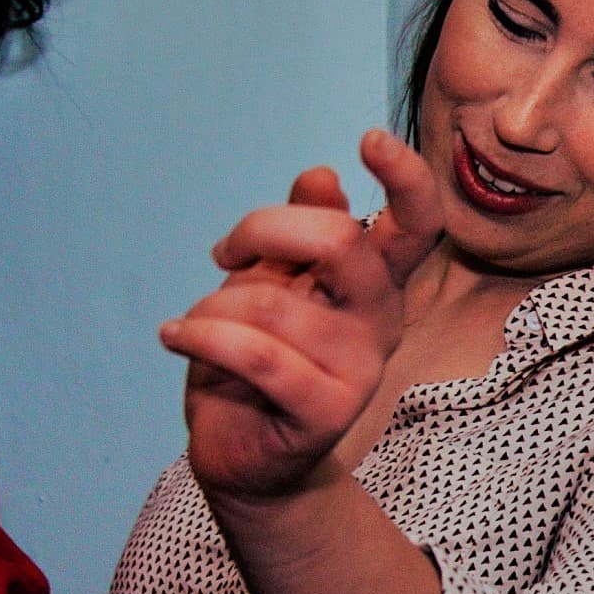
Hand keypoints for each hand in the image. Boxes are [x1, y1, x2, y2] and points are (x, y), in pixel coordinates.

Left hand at [159, 131, 443, 504]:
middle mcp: (380, 323)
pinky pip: (255, 355)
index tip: (367, 139)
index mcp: (375, 284)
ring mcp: (359, 371)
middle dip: (264, 229)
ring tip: (194, 325)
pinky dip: (200, 336)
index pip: (419, 223)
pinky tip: (174, 335)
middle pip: (342, 242)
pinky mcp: (325, 412)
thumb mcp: (271, 284)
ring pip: (274, 304)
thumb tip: (320, 176)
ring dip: (214, 307)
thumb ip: (297, 234)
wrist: (243, 453)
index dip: (406, 176)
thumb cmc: (256, 360)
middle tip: (225, 254)